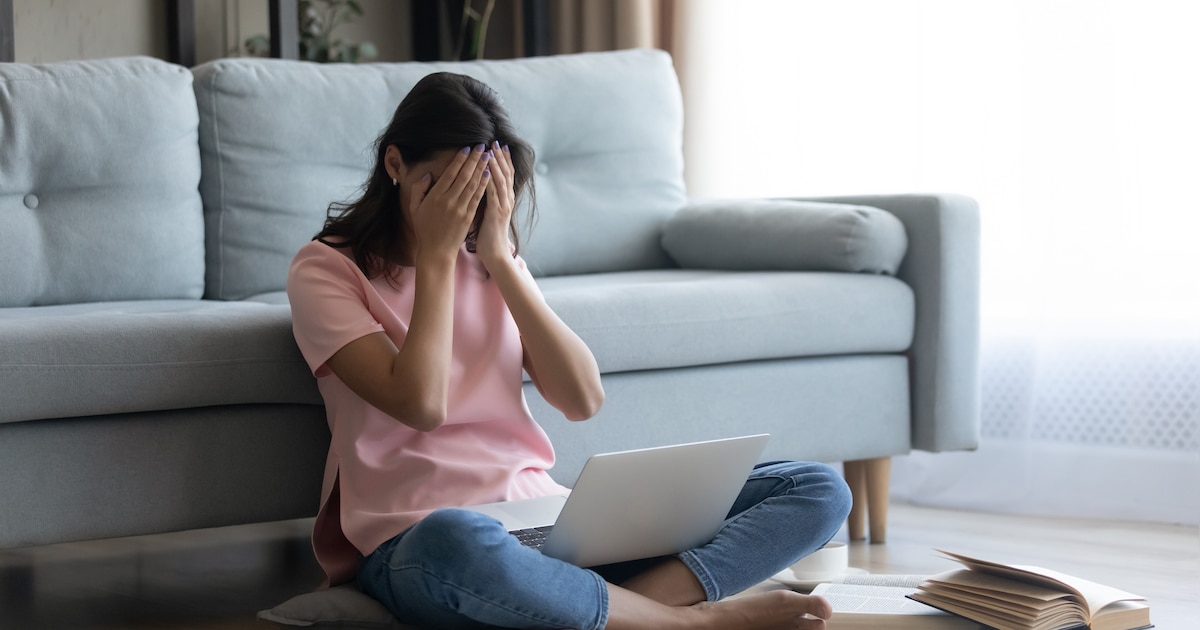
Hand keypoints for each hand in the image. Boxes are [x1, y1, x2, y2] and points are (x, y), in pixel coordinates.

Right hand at [408, 145, 490, 263]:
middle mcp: (448, 200)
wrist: (436, 251)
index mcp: (435, 196)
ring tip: (488, 155)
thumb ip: (419, 189)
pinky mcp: (468, 217)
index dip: (459, 159)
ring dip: (481, 168)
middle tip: (482, 145)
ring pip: (472, 184)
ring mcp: (460, 209)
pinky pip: (477, 197)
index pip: (449, 173)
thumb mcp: (415, 208)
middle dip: (474, 159)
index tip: (467, 148)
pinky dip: (483, 185)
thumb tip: (428, 175)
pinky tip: (488, 174)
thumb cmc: (424, 229)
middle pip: (464, 175)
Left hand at [477, 141, 516, 265]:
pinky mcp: (496, 212)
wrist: (494, 253)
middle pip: (505, 173)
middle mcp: (506, 200)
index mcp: (504, 199)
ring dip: (496, 163)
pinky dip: (491, 180)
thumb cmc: (489, 236)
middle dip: (500, 157)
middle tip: (495, 141)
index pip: (504, 175)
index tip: (497, 146)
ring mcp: (503, 206)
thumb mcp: (489, 214)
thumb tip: (482, 187)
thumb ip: (487, 200)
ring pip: (500, 180)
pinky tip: (487, 169)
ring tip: (491, 149)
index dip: (502, 160)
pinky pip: (493, 193)